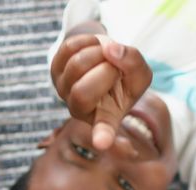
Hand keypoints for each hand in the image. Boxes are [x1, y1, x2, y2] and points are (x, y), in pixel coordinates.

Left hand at [50, 34, 151, 150]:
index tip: (102, 143)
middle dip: (106, 70)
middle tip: (115, 68)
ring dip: (98, 51)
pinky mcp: (55, 70)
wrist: (104, 62)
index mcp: (106, 118)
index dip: (103, 136)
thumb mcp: (140, 74)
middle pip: (84, 92)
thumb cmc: (124, 77)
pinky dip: (88, 40)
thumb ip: (134, 63)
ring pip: (77, 66)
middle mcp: (81, 111)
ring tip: (106, 56)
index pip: (103, 130)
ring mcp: (64, 91)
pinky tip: (94, 48)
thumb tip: (110, 50)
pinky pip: (69, 49)